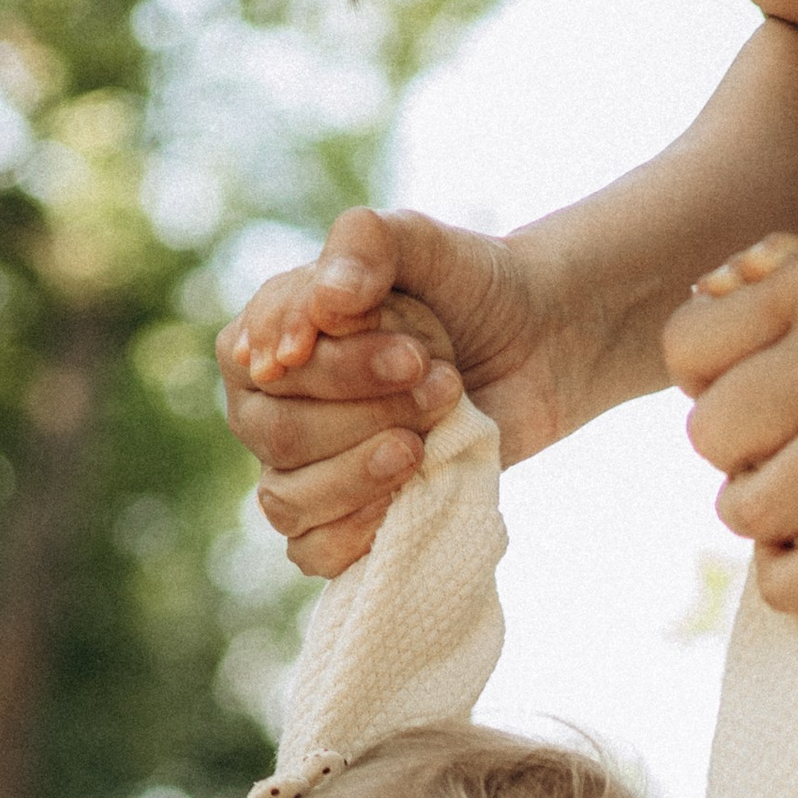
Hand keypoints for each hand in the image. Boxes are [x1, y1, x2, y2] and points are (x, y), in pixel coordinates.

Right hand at [218, 206, 575, 577]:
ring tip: (424, 442)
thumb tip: (328, 301)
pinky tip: (404, 498)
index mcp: (265, 337)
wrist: (534, 347)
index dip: (336, 370)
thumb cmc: (466, 290)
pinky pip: (311, 553)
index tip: (413, 355)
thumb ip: (366, 244)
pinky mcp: (341, 521)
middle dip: (366, 417)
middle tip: (441, 384)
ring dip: (365, 474)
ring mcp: (301, 471)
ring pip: (288, 501)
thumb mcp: (423, 243)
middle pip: (280, 437)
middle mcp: (268, 408)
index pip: (262, 366)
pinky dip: (355, 535)